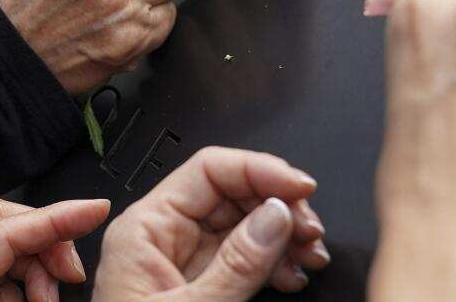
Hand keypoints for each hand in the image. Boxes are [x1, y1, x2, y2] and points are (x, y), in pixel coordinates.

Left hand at [0, 197, 108, 301]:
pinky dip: (24, 288)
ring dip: (39, 270)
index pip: (5, 229)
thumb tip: (73, 267)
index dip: (58, 217)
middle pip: (2, 224)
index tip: (95, 210)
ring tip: (53, 300)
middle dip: (48, 241)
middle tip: (72, 273)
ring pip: (2, 250)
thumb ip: (37, 293)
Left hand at [93, 146, 329, 300]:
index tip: (299, 187)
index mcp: (145, 228)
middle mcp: (163, 236)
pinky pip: (245, 255)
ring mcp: (183, 260)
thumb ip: (238, 262)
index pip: (209, 170)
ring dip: (285, 235)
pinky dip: (276, 261)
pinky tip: (293, 275)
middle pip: (233, 194)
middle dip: (280, 206)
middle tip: (310, 230)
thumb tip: (276, 212)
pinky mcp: (200, 284)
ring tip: (309, 256)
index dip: (260, 170)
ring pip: (246, 223)